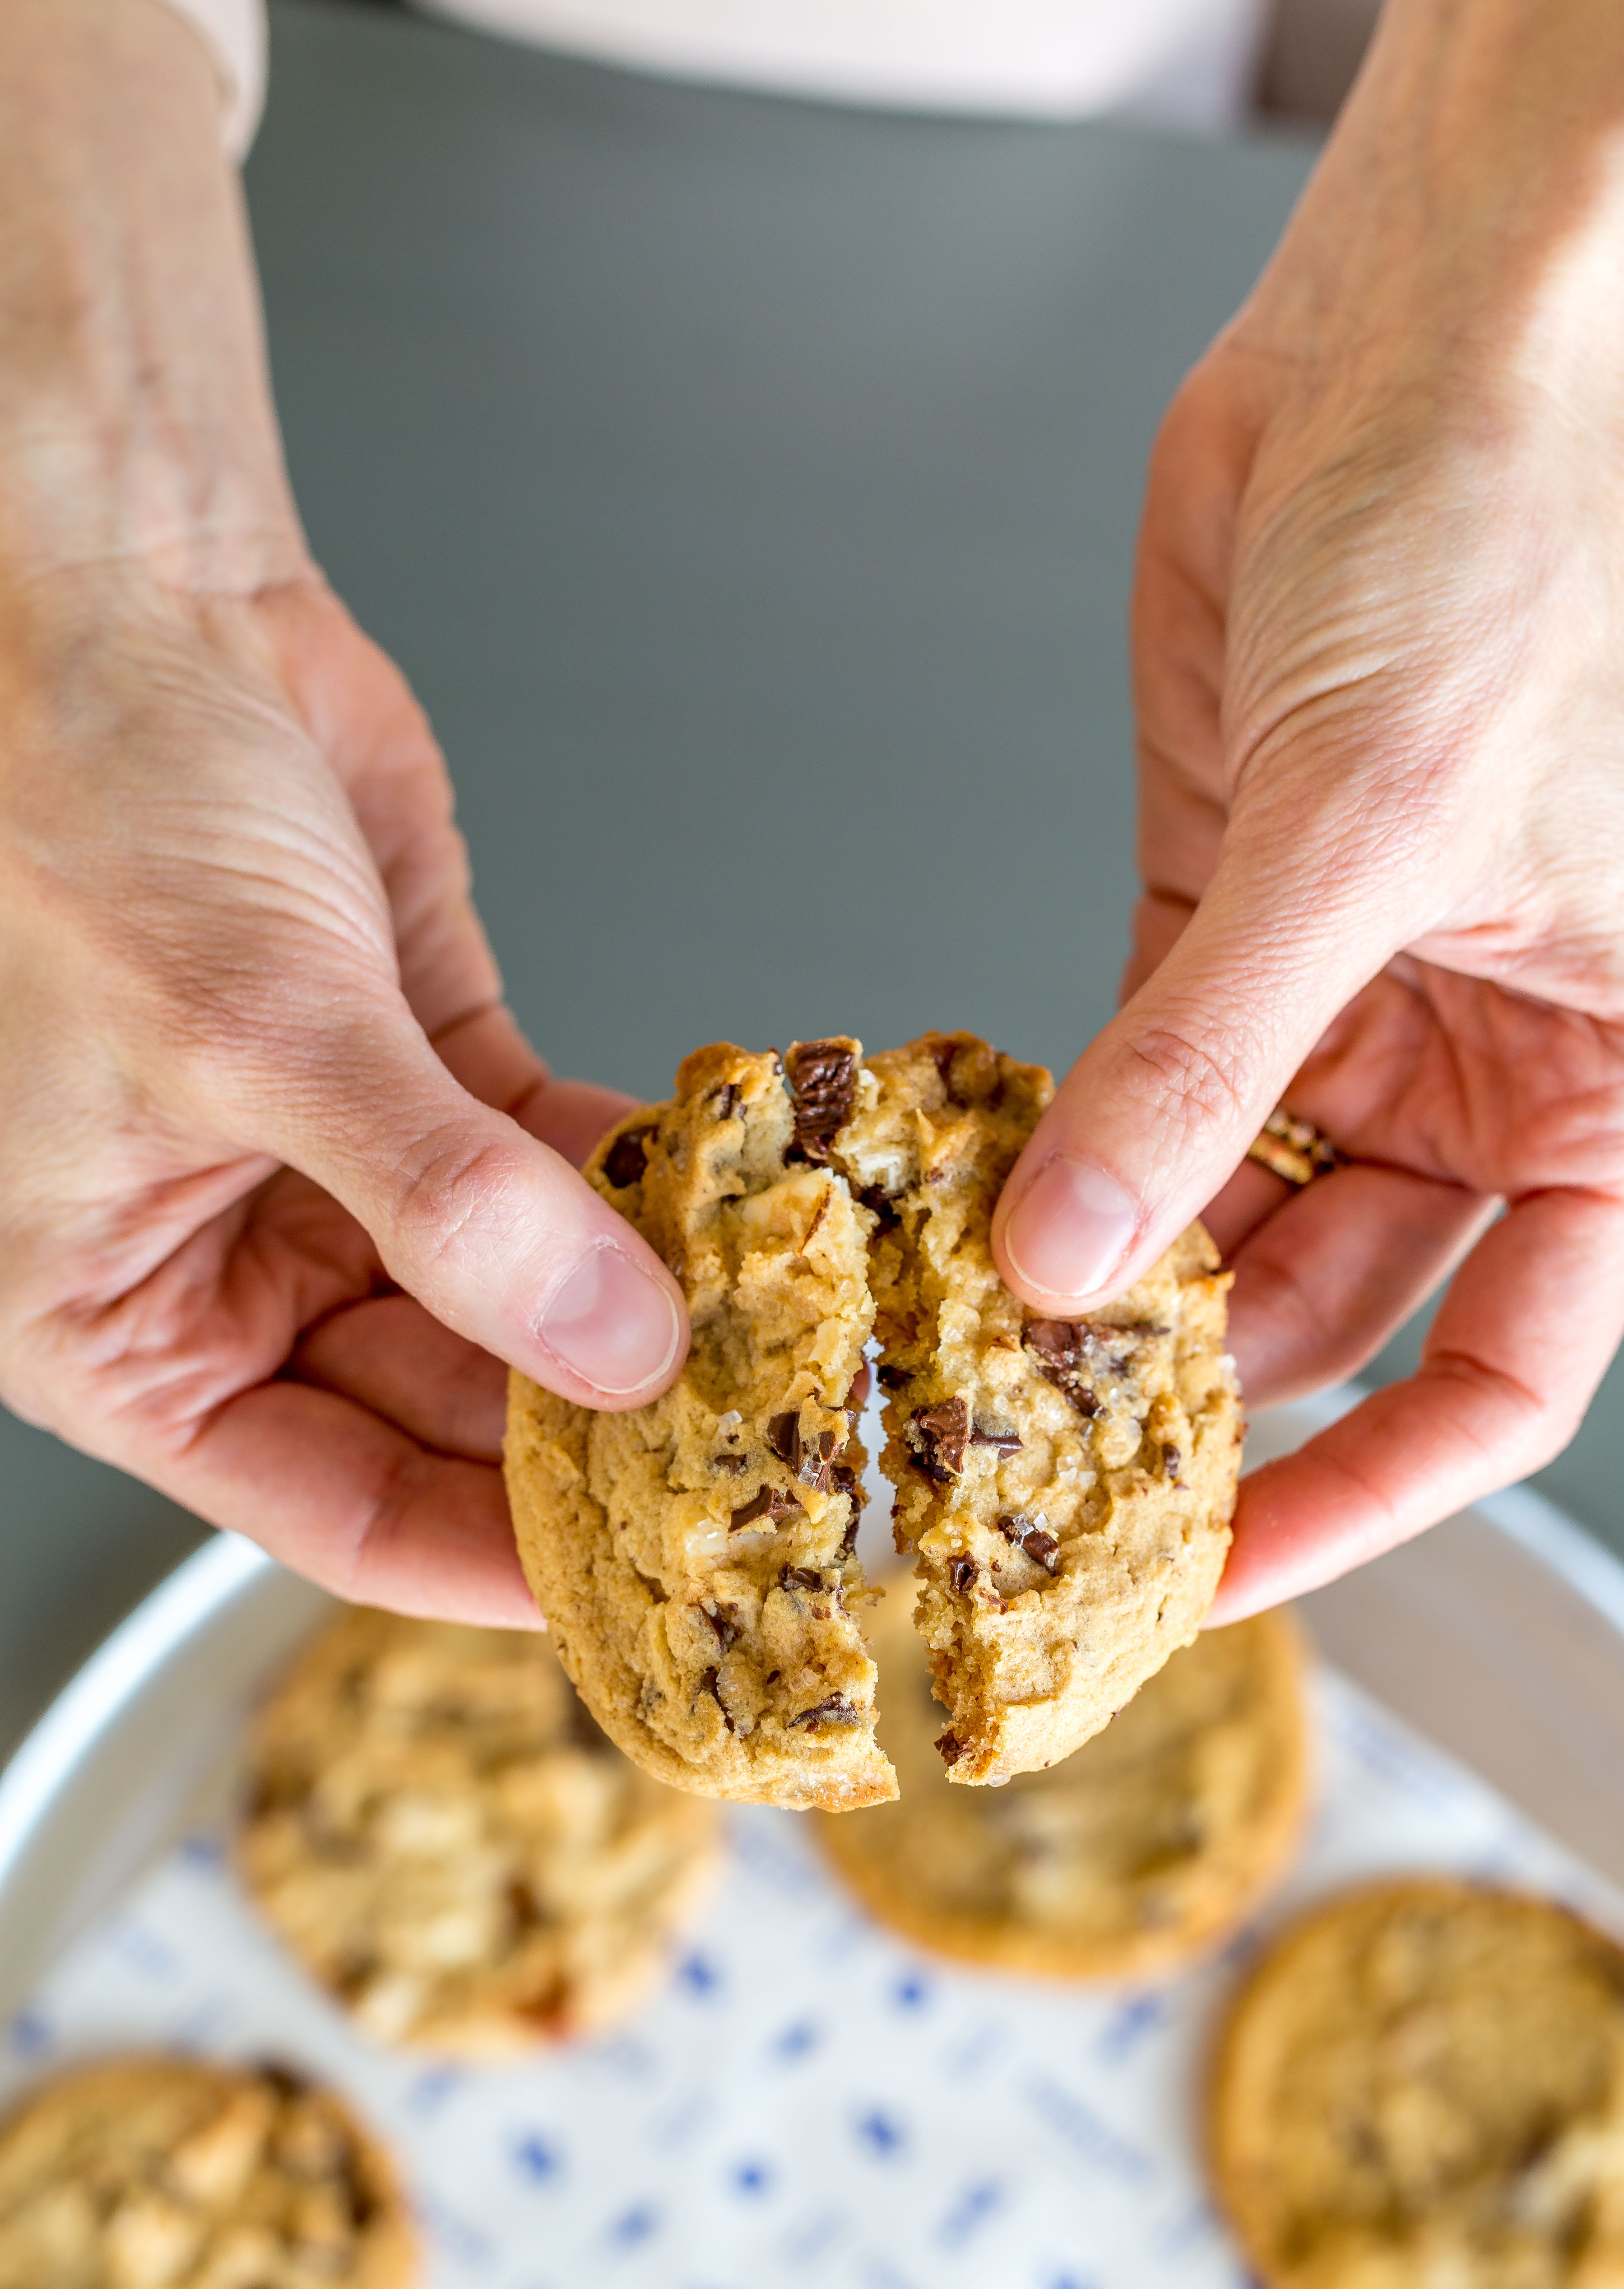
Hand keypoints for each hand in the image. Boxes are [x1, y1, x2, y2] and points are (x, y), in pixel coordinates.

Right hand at [0, 564, 687, 1620]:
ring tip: (772, 1338)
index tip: (645, 1581)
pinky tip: (733, 1206)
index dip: (490, 1558)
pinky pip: (550, 1167)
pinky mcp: (423, 1066)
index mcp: (116, 1321)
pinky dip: (637, 1186)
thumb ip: (442, 1203)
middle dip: (595, 1431)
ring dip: (635, 1308)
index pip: (331, 1506)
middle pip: (445, 1413)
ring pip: (514, 1296)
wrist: (104, 590)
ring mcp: (337, 1168)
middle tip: (753, 1454)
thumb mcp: (248, 1031)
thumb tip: (607, 1347)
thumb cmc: (64, 798)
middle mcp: (227, 1262)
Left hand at [992, 0, 1623, 1614]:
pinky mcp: (1217, 931)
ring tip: (970, 1370)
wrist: (1410, 354)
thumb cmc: (1484, 552)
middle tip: (1036, 1482)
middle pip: (1334, 1312)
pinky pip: (1136, 1093)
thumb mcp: (1360, 834)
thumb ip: (1210, 1062)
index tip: (1221, 1569)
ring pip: (1221, 1212)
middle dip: (1196, 1395)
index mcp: (1601, 1086)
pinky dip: (1059, 1154)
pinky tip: (962, 1217)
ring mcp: (1341, 1007)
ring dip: (1108, 1282)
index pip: (1500, 1369)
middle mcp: (1477, 1070)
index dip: (1367, 1490)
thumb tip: (1078, 1260)